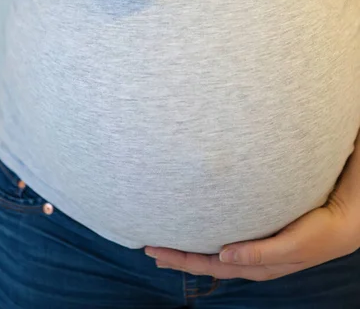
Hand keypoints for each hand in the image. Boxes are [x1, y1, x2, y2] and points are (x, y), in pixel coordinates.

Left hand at [145, 192, 359, 280]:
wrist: (341, 224)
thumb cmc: (317, 234)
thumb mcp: (291, 245)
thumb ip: (259, 253)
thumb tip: (223, 255)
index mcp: (253, 265)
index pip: (208, 264)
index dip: (180, 258)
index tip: (154, 251)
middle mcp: (249, 260)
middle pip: (206, 261)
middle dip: (177, 256)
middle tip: (149, 248)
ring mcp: (254, 250)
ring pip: (214, 253)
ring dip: (190, 250)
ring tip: (167, 244)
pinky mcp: (261, 237)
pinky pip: (227, 242)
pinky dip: (208, 240)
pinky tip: (203, 234)